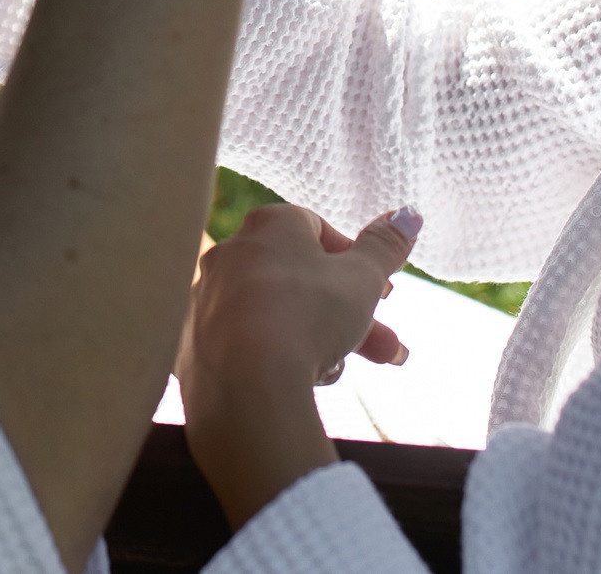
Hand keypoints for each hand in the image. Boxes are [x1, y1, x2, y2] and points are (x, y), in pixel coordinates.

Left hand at [176, 205, 420, 527]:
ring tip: (336, 373)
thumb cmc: (308, 317)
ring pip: (276, 318)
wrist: (245, 386)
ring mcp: (205, 299)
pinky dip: (275, 360)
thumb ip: (385, 246)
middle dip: (351, 317)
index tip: (383, 294)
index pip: (318, 231)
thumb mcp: (363, 279)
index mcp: (268, 225)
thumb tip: (409, 214)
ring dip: (316, 342)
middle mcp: (228, 253)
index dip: (355, 263)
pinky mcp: (191, 344)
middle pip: (301, 282)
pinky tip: (301, 383)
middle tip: (389, 350)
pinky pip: (245, 347)